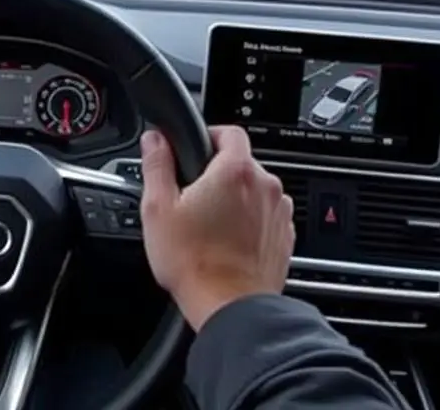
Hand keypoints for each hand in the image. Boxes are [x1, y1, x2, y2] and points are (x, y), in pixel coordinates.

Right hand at [139, 125, 293, 331]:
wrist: (229, 307)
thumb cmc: (194, 262)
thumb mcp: (158, 208)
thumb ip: (157, 165)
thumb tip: (155, 140)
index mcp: (235, 171)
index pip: (229, 131)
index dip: (209, 135)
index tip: (193, 150)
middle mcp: (264, 186)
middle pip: (241, 162)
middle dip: (217, 173)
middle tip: (191, 197)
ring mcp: (279, 212)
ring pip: (254, 189)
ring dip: (235, 198)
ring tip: (208, 224)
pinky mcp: (284, 236)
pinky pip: (265, 215)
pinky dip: (248, 221)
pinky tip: (226, 240)